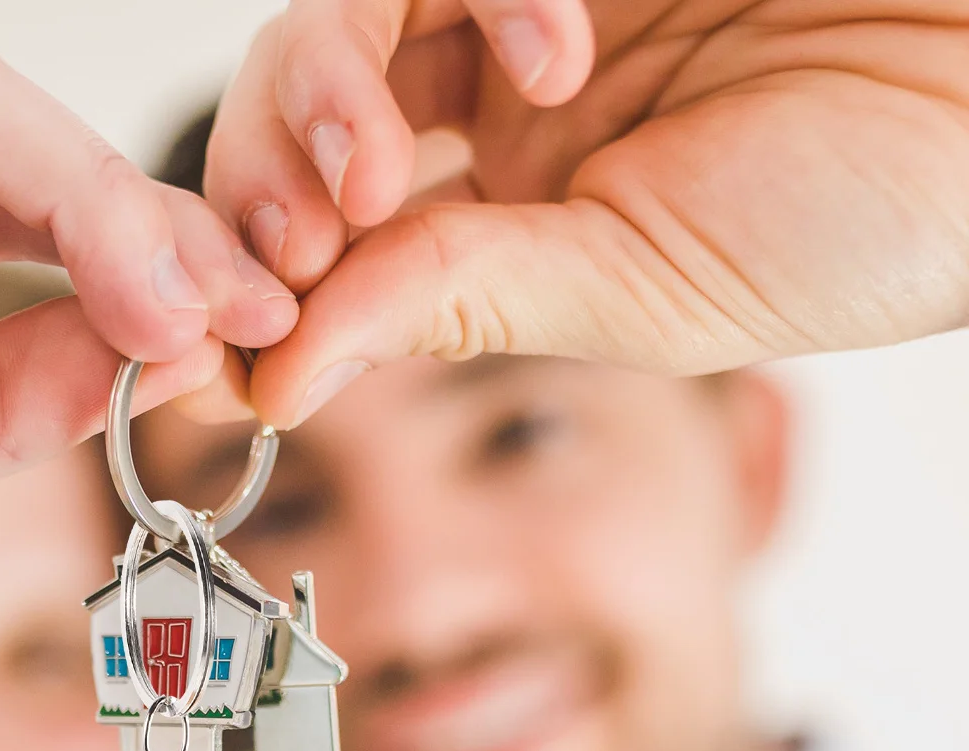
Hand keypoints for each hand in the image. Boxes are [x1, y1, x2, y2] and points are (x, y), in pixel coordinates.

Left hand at [207, 0, 968, 424]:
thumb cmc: (868, 213)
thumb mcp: (639, 296)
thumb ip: (457, 307)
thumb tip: (276, 381)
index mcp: (507, 226)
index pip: (330, 246)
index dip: (254, 286)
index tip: (215, 346)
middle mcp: (496, 112)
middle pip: (299, 120)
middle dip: (262, 186)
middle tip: (291, 246)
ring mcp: (530, 5)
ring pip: (344, 16)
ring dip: (325, 93)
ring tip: (380, 171)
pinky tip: (557, 50)